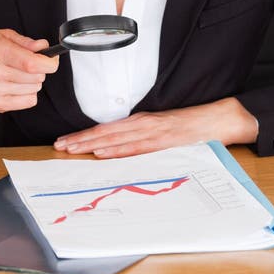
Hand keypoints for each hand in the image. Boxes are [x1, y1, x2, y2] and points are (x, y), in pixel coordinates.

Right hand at [0, 28, 58, 116]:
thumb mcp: (2, 36)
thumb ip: (25, 41)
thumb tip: (43, 46)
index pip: (32, 63)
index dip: (49, 63)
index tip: (52, 59)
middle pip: (36, 77)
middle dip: (40, 70)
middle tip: (30, 64)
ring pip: (34, 89)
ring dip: (33, 82)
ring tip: (20, 74)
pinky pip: (28, 102)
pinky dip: (28, 93)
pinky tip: (18, 86)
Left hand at [54, 97, 258, 157]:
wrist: (214, 121)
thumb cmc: (186, 127)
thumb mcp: (159, 129)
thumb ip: (139, 138)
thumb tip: (116, 150)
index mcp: (140, 121)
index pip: (105, 129)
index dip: (84, 136)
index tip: (65, 142)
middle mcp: (142, 124)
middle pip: (104, 133)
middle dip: (80, 140)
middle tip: (59, 146)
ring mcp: (151, 133)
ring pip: (115, 140)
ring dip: (91, 145)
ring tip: (72, 149)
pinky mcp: (162, 142)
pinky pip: (135, 148)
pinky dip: (117, 150)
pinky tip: (102, 153)